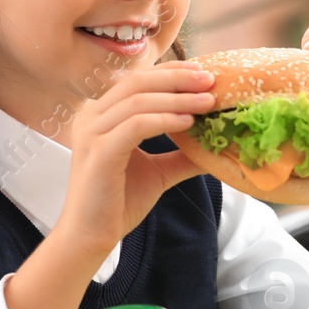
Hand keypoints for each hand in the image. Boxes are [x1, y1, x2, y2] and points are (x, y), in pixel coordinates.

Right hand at [52, 61, 218, 257]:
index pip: (138, 80)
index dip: (171, 72)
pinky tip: (188, 123)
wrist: (91, 236)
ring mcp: (92, 133)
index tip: (204, 73)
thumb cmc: (119, 202)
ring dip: (178, 98)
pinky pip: (136, 125)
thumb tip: (216, 146)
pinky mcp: (98, 152)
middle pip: (138, 82)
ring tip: (208, 102)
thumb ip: (182, 154)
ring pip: (139, 101)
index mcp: (101, 115)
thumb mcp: (158, 171)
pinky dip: (164, 120)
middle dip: (178, 78)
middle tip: (211, 80)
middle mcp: (91, 117)